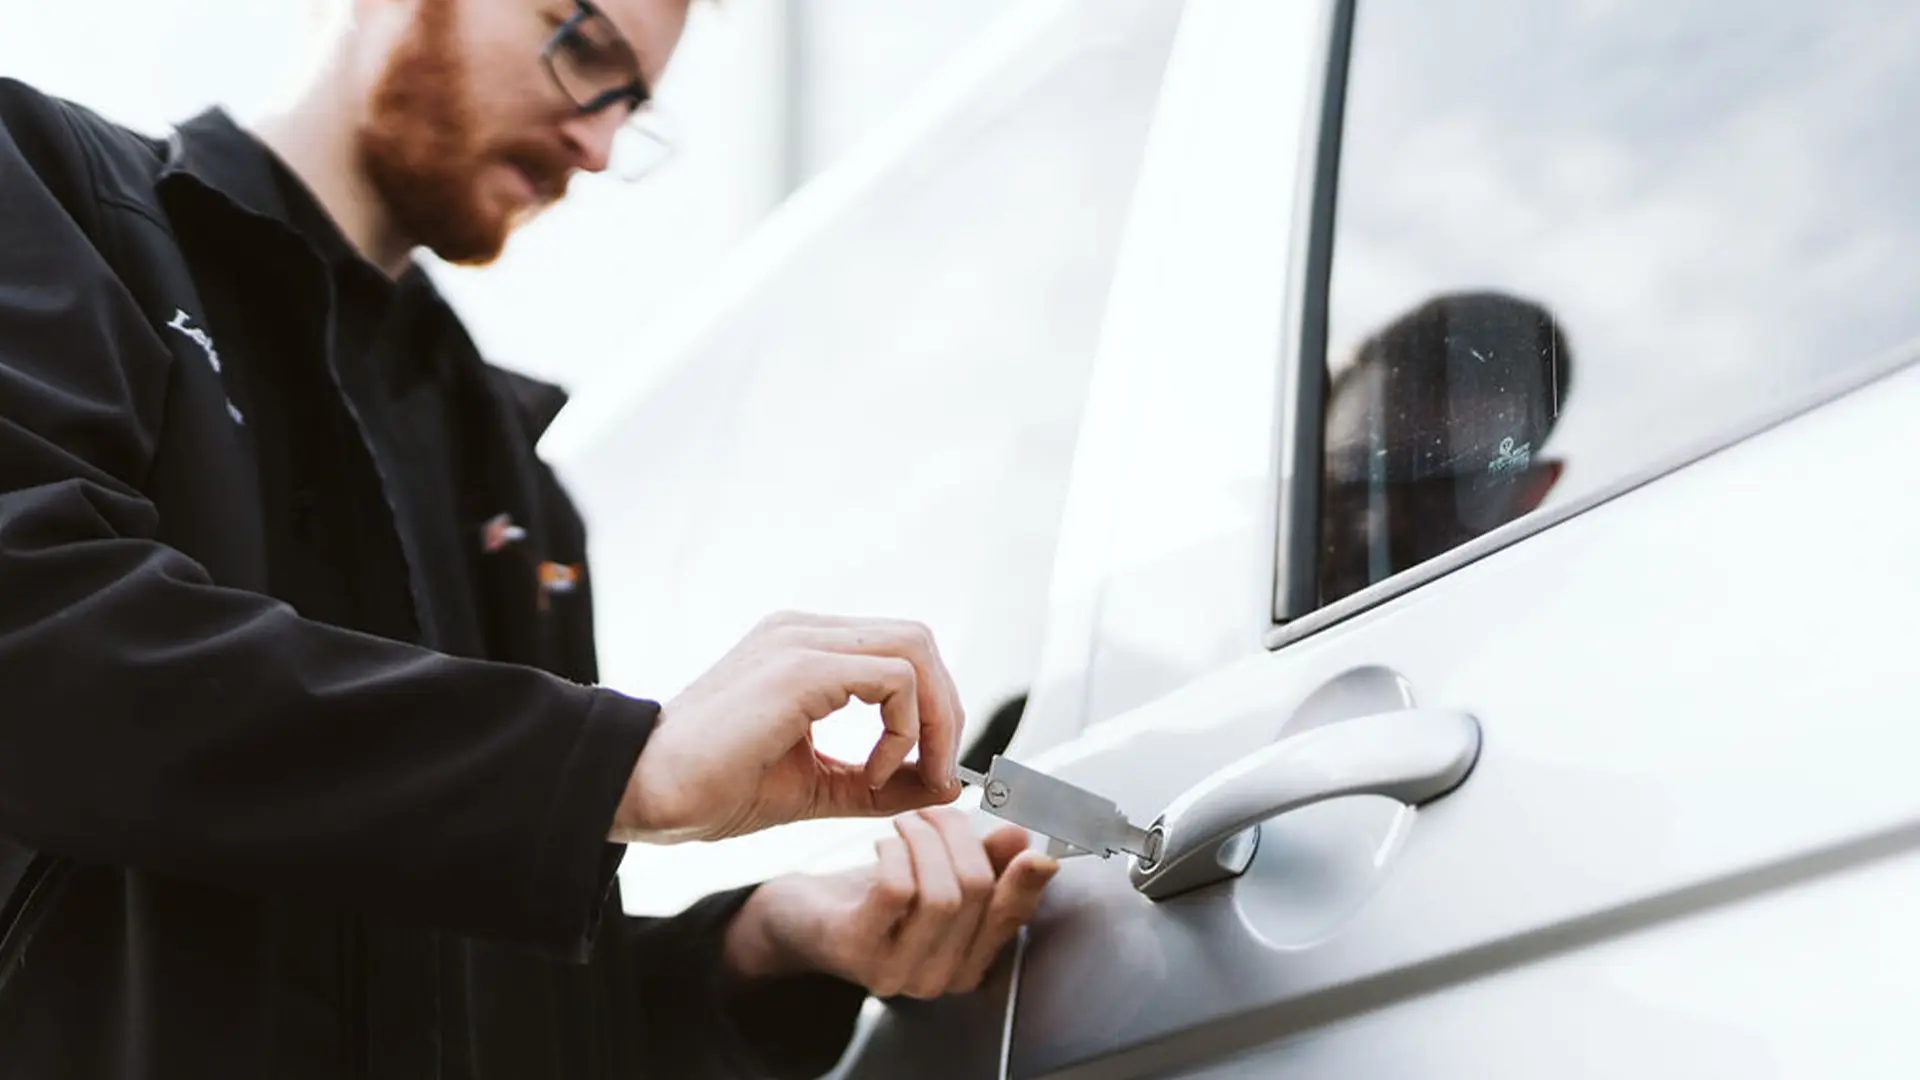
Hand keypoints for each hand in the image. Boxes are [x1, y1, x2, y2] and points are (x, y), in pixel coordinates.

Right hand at [613, 612, 967, 843]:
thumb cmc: (716, 789)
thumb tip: (950, 783)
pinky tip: (872, 773)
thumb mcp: (819, 785)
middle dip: (945, 710)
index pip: (900, 651)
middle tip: (938, 772)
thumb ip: (882, 781)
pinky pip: (895, 678)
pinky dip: (904, 729)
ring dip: (933, 717)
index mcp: (804, 647)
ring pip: (915, 649)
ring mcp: (800, 640)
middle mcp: (804, 630)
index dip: (933, 708)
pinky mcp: (800, 667)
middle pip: (918, 641)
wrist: (645, 791)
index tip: (931, 769)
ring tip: (909, 773)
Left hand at [721, 810, 1060, 998]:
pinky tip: (885, 842)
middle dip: (960, 836)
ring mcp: (896, 972)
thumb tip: (1022, 840)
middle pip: (976, 894)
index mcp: (966, 962)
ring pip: (941, 894)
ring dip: (927, 839)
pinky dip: (897, 853)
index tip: (1035, 848)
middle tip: (938, 811)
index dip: (1026, 883)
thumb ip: (983, 861)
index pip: (1011, 919)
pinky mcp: (856, 951)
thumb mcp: (935, 875)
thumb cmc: (869, 896)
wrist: (799, 920)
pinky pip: (897, 890)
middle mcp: (937, 979)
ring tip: (909, 821)